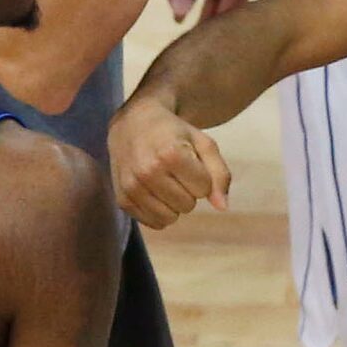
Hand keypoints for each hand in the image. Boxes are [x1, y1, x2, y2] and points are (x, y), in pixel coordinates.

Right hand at [110, 93, 232, 227]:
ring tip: (165, 181)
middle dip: (187, 190)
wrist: (133, 123)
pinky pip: (154, 223)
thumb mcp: (203, 144)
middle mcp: (148, 172)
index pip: (203, 189)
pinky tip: (154, 191)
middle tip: (175, 170)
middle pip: (187, 205)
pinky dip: (159, 212)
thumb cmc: (174, 134)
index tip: (189, 161)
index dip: (201, 176)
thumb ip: (219, 174)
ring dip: (174, 203)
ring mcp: (132, 187)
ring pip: (170, 218)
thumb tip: (222, 208)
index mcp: (171, 154)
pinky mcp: (123, 200)